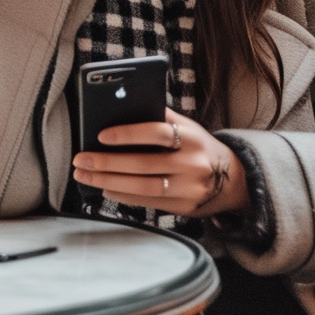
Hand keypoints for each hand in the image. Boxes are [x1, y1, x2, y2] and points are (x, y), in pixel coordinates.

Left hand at [72, 108, 249, 217]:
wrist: (233, 178)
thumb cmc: (198, 146)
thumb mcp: (188, 127)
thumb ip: (162, 118)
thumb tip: (123, 107)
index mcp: (191, 137)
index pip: (157, 133)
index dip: (128, 134)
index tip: (101, 135)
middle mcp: (191, 163)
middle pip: (143, 164)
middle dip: (107, 162)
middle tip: (81, 159)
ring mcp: (188, 188)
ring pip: (142, 187)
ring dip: (109, 181)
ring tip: (86, 175)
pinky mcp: (184, 207)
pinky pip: (148, 202)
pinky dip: (123, 196)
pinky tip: (105, 188)